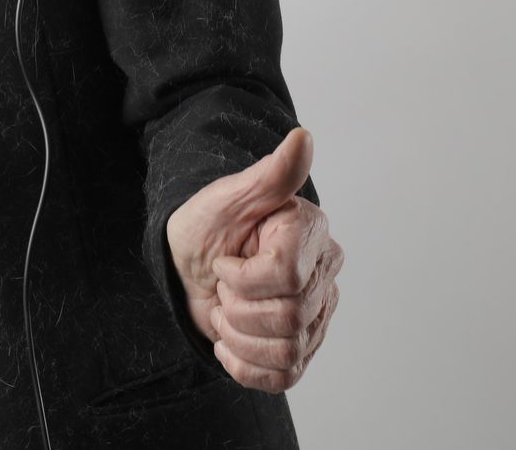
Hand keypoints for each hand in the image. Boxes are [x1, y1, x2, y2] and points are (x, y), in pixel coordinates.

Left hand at [165, 127, 342, 392]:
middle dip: (237, 306)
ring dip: (239, 337)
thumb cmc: (208, 223)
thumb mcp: (228, 196)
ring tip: (225, 312)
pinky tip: (230, 342)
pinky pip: (284, 377)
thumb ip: (271, 173)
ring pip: (287, 351)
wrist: (191, 261)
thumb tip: (302, 137)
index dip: (243, 277)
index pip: (285, 276)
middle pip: (288, 316)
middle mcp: (323, 274)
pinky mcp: (302, 346)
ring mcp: (317, 314)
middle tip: (222, 288)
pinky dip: (245, 367)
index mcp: (311, 233)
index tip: (224, 261)